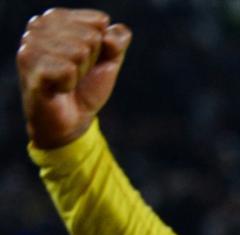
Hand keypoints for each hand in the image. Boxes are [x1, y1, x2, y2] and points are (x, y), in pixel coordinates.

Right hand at [17, 8, 131, 148]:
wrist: (73, 119)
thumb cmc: (87, 85)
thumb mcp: (110, 60)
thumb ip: (117, 40)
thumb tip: (108, 36)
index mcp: (57, 17)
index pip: (99, 22)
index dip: (102, 46)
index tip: (88, 60)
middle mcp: (38, 26)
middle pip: (90, 37)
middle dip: (91, 61)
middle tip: (76, 73)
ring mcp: (30, 45)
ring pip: (79, 52)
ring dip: (79, 73)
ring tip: (66, 81)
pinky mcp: (30, 67)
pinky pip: (67, 69)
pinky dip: (69, 83)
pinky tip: (58, 88)